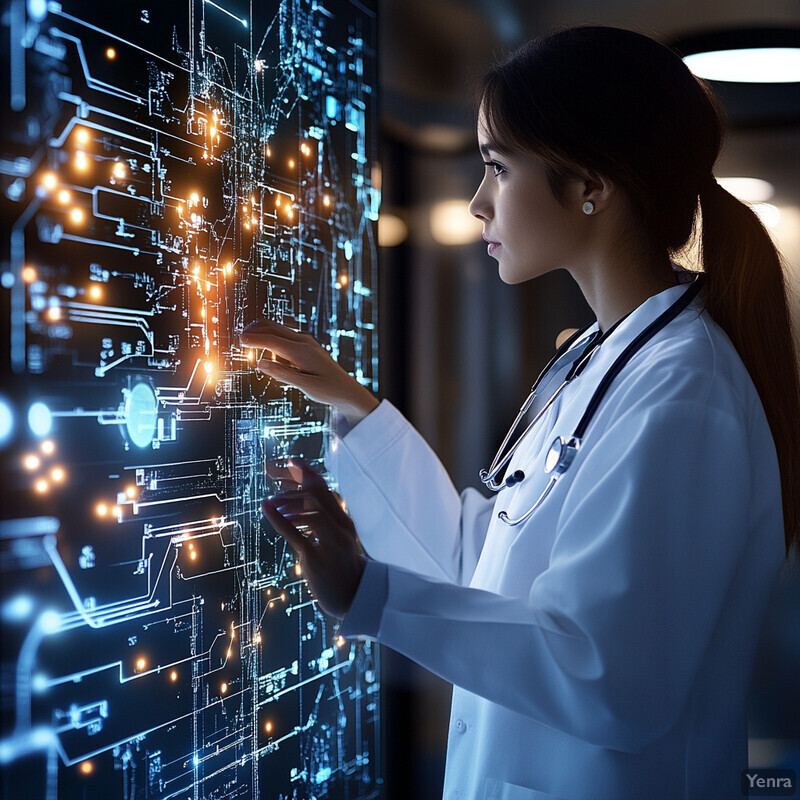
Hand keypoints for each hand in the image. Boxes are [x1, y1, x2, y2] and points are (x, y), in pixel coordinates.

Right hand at [240, 320, 378, 426]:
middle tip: (239, 337)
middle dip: (255, 330)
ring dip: (262, 332)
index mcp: (302, 351)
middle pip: (273, 328)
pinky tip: (265, 346)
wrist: (347, 390)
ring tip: (247, 339)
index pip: (272, 340)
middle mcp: (304, 342)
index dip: (254, 339)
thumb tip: (259, 363)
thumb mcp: (305, 387)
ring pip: (279, 330)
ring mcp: (306, 342)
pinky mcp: (307, 346)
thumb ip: (282, 374)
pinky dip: (271, 337)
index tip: (239, 340)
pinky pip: (285, 336)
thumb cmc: (328, 390)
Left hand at [262, 460, 365, 619]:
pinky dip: (280, 518)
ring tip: (273, 502)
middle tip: (268, 470)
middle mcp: (340, 526)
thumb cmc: (340, 567)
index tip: (284, 462)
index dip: (302, 470)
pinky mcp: (318, 559)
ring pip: (312, 507)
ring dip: (288, 500)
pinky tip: (267, 508)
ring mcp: (331, 541)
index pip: (322, 485)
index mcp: (342, 519)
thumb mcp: (333, 539)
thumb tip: (292, 505)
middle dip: (290, 476)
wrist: (356, 598)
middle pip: (316, 489)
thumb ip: (318, 521)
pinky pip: (297, 534)